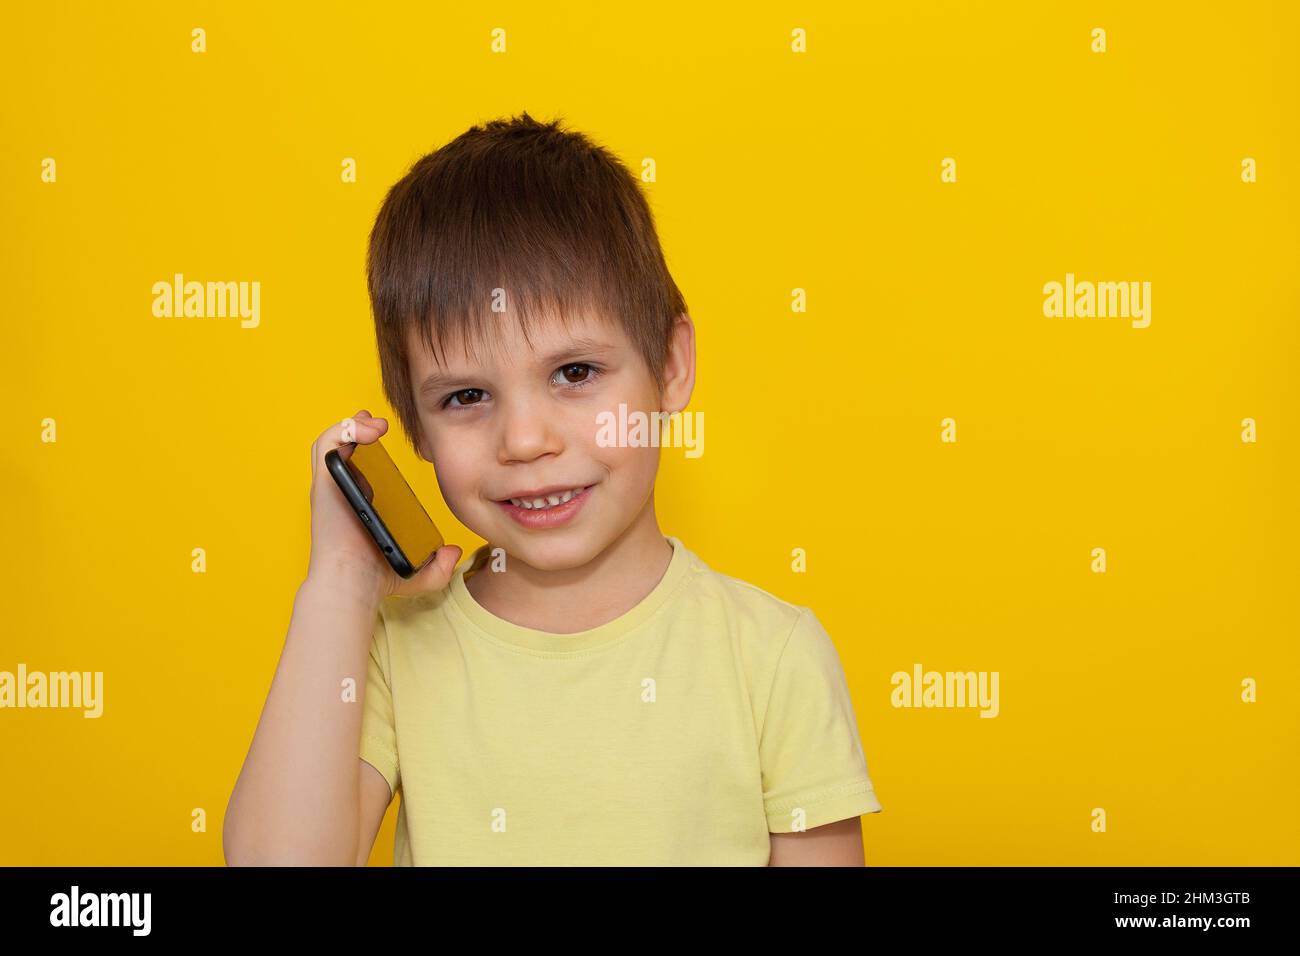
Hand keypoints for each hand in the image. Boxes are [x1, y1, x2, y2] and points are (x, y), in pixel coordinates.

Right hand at [305, 409, 461, 600]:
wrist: (354, 583)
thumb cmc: (376, 579)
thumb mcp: (417, 572)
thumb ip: (439, 564)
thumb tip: (453, 551)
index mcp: (361, 503)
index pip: (360, 466)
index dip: (371, 446)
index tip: (388, 435)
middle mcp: (343, 491)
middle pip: (344, 447)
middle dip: (360, 427)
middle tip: (380, 425)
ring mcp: (332, 485)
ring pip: (333, 440)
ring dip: (354, 424)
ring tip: (378, 425)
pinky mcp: (325, 482)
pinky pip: (327, 444)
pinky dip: (345, 429)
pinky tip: (371, 432)